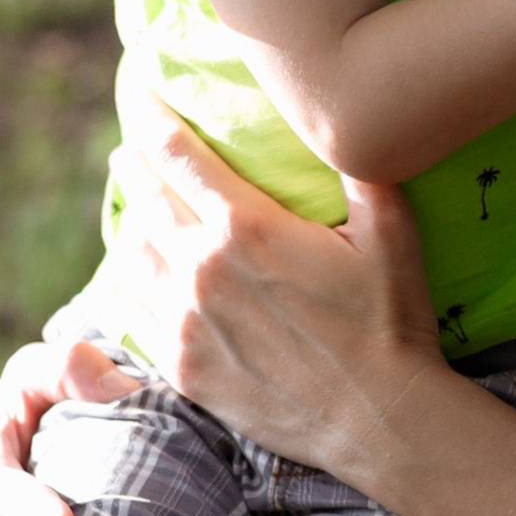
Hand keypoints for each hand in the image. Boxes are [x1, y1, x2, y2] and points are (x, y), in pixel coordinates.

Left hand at [110, 103, 442, 497]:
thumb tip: (348, 121)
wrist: (380, 418)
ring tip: (133, 211)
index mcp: (247, 226)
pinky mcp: (183, 368)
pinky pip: (131, 314)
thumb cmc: (392, 320)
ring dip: (127, 224)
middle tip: (132, 152)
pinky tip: (129, 275)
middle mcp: (202, 269)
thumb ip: (361, 170)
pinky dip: (123, 284)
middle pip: (145, 199)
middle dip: (136, 167)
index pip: (178, 155)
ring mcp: (186, 322)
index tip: (141, 98)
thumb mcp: (391, 231)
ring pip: (129, 255)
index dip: (153, 120)